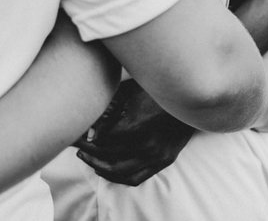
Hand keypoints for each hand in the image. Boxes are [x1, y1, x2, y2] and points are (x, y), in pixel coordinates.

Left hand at [75, 79, 194, 186]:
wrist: (192, 96)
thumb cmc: (157, 88)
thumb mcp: (130, 92)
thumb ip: (109, 111)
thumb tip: (91, 130)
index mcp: (137, 126)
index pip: (102, 142)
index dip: (86, 140)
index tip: (76, 134)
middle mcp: (147, 145)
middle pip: (108, 157)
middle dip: (88, 152)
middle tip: (77, 144)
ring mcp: (157, 155)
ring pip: (119, 172)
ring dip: (99, 167)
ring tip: (87, 157)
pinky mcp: (164, 160)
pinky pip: (136, 178)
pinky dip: (118, 177)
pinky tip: (106, 169)